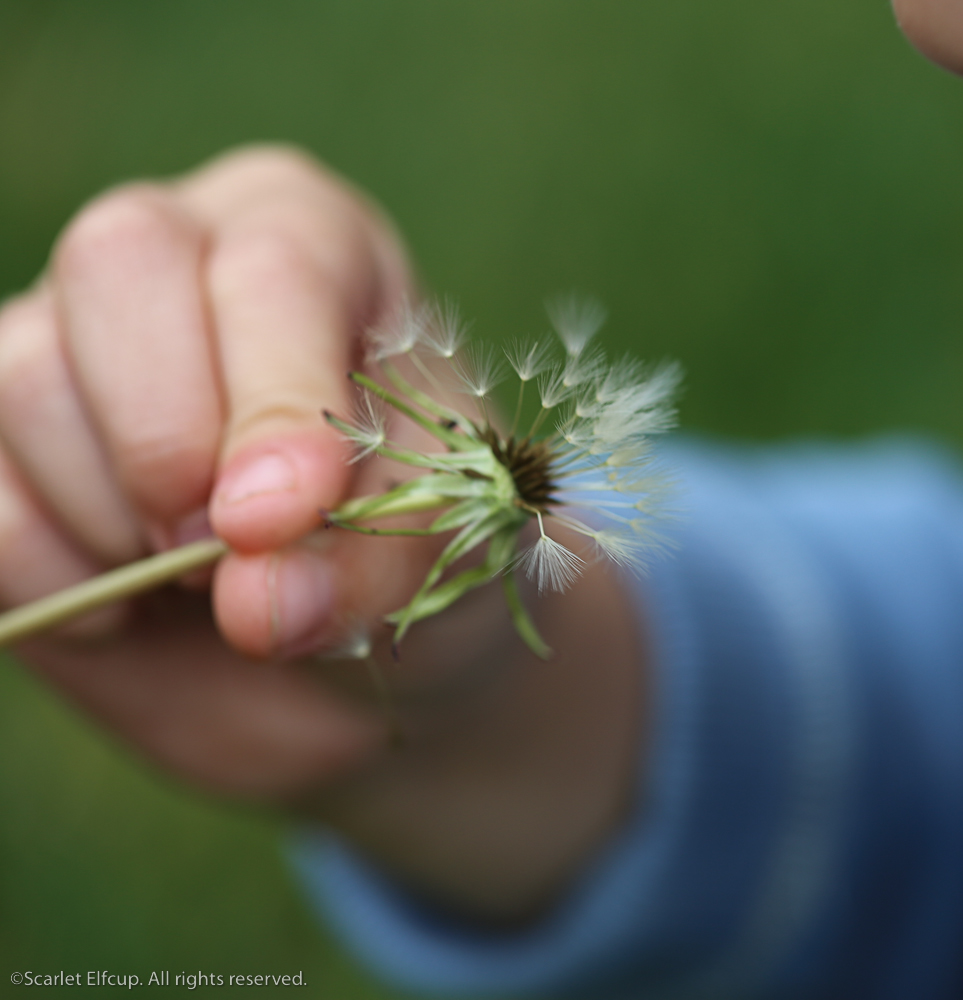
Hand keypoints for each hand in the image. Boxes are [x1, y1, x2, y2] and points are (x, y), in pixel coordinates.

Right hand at [0, 146, 644, 921]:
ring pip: (25, 380)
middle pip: (118, 260)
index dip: (273, 398)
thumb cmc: (403, 553)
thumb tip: (258, 599)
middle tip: (230, 543)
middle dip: (170, 435)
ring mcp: (61, 339)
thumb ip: (370, 554)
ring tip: (202, 575)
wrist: (334, 654)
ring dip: (119, 521)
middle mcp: (177, 255)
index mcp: (312, 241)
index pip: (274, 269)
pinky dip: (57, 582)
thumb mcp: (439, 544)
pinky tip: (131, 604)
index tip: (281, 519)